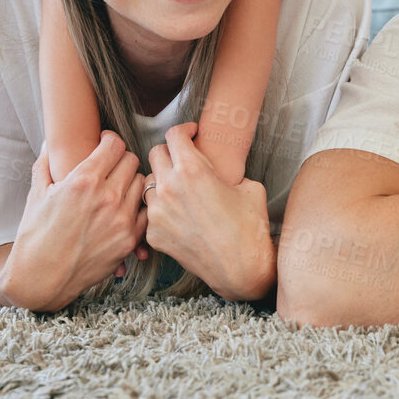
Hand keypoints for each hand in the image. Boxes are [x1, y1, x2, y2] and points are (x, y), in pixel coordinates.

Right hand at [4, 131, 146, 310]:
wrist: (41, 277)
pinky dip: (136, 207)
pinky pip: (145, 211)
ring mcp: (121, 219)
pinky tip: (122, 209)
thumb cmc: (35, 235)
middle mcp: (106, 197)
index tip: (104, 144)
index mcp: (83, 180)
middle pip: (131, 161)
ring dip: (130, 182)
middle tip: (110, 167)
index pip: (115, 145)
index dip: (109, 141)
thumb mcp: (36, 193)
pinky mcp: (129, 240)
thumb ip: (46, 162)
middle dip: (120, 160)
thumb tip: (50, 142)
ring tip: (116, 188)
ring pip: (142, 184)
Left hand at [144, 122, 274, 300]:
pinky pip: (150, 211)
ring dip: (161, 181)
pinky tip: (178, 216)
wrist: (241, 269)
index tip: (190, 134)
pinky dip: (161, 210)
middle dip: (170, 153)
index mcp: (192, 170)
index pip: (174, 135)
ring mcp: (157, 212)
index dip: (184, 130)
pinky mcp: (153, 234)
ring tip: (179, 190)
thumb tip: (216, 169)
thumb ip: (225, 171)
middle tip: (184, 160)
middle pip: (156, 154)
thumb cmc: (249, 227)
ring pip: (148, 183)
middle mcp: (169, 187)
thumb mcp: (248, 186)